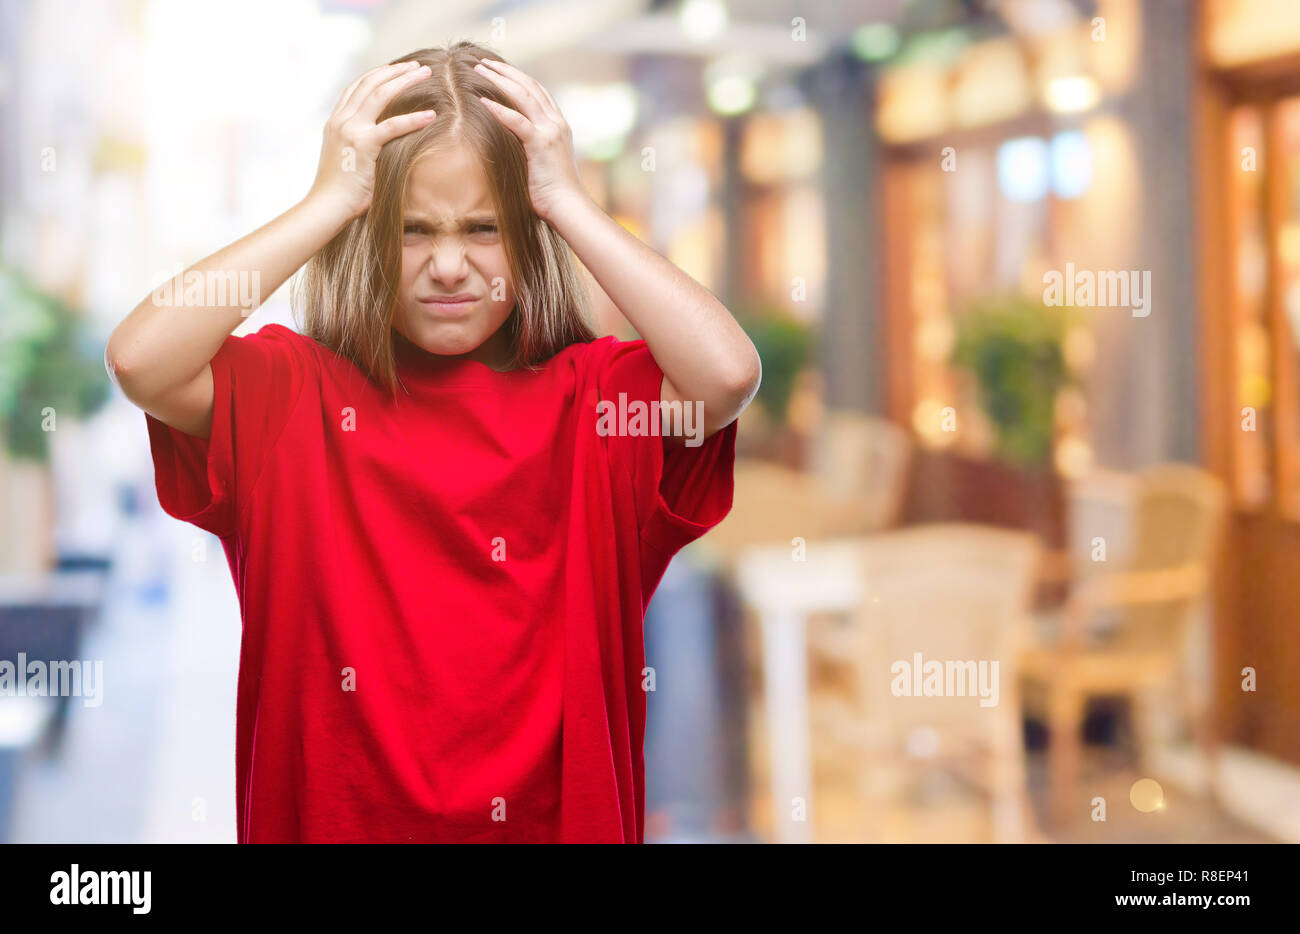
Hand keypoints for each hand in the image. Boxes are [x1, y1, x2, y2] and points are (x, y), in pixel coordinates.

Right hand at [307, 60, 436, 219]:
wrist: (326, 207)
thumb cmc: (340, 192)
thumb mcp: (346, 160)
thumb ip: (358, 145)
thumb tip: (378, 145)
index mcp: (335, 122)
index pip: (357, 87)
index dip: (378, 75)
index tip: (398, 69)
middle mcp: (341, 120)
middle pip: (369, 83)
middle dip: (395, 71)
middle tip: (418, 66)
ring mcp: (350, 130)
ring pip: (380, 95)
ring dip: (405, 81)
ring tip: (426, 74)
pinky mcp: (363, 145)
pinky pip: (392, 126)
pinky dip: (414, 119)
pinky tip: (432, 115)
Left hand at [473, 58, 588, 222]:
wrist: (568, 207)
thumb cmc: (553, 194)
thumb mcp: (541, 163)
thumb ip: (529, 148)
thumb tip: (506, 146)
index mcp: (558, 126)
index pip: (538, 92)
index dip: (518, 77)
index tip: (498, 69)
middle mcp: (556, 123)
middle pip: (530, 86)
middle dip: (506, 71)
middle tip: (484, 61)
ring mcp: (551, 131)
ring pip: (524, 95)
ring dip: (500, 80)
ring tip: (480, 70)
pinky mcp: (541, 144)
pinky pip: (517, 121)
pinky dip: (499, 109)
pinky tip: (482, 101)